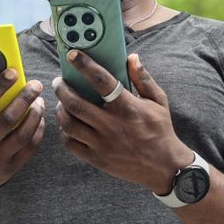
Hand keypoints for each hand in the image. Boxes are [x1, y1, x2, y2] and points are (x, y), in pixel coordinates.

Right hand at [0, 70, 45, 194]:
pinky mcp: (11, 167)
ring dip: (35, 114)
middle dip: (25, 98)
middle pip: (8, 118)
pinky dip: (38, 130)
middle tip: (36, 84)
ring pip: (23, 133)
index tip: (12, 72)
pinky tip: (39, 118)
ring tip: (39, 100)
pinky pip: (30, 147)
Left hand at [52, 51, 193, 193]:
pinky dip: (64, 131)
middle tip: (59, 81)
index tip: (73, 55)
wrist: (164, 167)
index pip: (101, 80)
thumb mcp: (158, 101)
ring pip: (69, 124)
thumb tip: (132, 58)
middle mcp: (112, 125)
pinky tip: (67, 123)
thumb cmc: (161, 130)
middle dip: (62, 89)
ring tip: (60, 102)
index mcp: (127, 107)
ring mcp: (102, 144)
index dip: (85, 65)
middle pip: (76, 103)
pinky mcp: (96, 159)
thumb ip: (143, 79)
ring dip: (60, 109)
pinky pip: (70, 143)